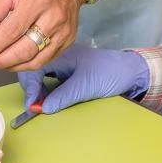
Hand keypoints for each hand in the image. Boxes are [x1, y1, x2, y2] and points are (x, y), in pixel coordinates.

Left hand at [0, 0, 81, 70]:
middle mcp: (53, 18)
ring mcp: (64, 31)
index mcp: (37, 0)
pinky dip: (26, 64)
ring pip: (36, 60)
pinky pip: (45, 60)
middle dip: (1, 60)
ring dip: (12, 66)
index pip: (12, 31)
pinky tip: (13, 61)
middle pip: (25, 49)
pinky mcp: (68, 40)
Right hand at [18, 45, 148, 113]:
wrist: (131, 72)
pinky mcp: (68, 75)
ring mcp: (63, 66)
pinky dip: (47, 92)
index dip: (30, 87)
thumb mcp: (86, 86)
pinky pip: (51, 82)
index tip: (32, 105)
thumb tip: (42, 108)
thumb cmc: (110, 73)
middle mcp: (58, 57)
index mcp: (60, 54)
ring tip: (40, 106)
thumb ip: (63, 96)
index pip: (34, 67)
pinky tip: (48, 101)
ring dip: (38, 92)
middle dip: (31, 89)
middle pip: (34, 70)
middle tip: (34, 107)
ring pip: (41, 77)